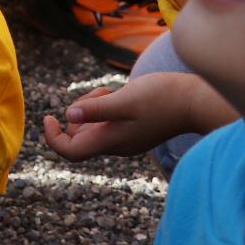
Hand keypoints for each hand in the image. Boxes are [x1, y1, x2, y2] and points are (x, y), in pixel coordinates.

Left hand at [42, 73, 223, 161]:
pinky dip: (104, 105)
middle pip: (79, 135)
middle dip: (77, 113)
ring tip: (109, 92)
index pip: (70, 152)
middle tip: (96, 96)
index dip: (53, 137)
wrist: (196, 101)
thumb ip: (97, 108)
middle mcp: (116, 144)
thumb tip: (69, 115)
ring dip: (91, 106)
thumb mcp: (125, 99)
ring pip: (93, 125)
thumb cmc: (163, 98)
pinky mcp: (134, 128)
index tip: (49, 117)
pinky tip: (117, 92)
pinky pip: (107, 120)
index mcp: (111, 141)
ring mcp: (126, 137)